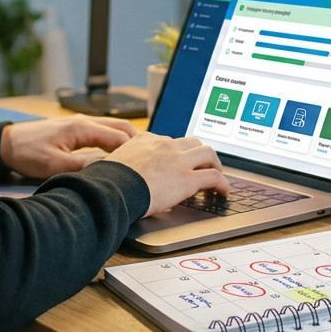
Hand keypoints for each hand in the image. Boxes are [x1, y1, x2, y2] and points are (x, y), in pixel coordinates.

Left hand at [0, 115, 136, 178]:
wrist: (5, 143)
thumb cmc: (26, 153)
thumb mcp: (54, 165)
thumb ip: (83, 167)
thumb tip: (109, 170)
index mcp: (82, 128)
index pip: (120, 138)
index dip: (136, 152)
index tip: (147, 166)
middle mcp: (85, 121)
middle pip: (123, 128)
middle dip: (139, 143)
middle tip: (150, 161)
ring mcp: (81, 123)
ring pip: (114, 128)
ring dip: (128, 141)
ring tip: (139, 159)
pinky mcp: (76, 129)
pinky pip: (104, 131)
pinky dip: (116, 140)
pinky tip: (118, 154)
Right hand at [105, 133, 228, 215]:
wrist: (110, 190)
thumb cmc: (106, 182)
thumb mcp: (113, 163)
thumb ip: (124, 163)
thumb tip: (120, 174)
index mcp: (146, 140)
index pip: (169, 141)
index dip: (178, 151)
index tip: (179, 160)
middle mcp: (165, 145)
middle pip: (192, 142)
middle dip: (199, 153)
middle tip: (204, 164)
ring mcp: (178, 161)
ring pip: (207, 153)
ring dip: (214, 163)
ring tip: (217, 174)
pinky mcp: (187, 179)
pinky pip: (214, 177)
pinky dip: (222, 183)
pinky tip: (223, 191)